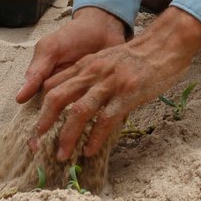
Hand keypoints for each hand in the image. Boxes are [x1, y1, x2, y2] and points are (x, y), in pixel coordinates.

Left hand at [35, 8, 200, 159]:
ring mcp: (110, 83)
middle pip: (58, 98)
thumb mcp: (106, 60)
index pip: (52, 85)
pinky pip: (106, 119)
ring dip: (67, 136)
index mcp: (85, 64)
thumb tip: (75, 100)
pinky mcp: (128, 93)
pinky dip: (95, 137)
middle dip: (45, 123)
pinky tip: (90, 150)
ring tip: (62, 155)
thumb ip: (90, 76)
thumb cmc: (137, 56)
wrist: (165, 45)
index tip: (35, 128)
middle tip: (37, 145)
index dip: (40, 107)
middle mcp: (93, 72)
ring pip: (79, 111)